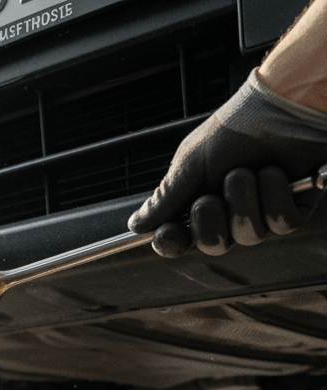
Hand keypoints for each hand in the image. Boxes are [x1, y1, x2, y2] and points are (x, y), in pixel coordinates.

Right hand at [128, 70, 326, 257]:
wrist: (283, 105)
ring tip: (249, 170)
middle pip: (212, 245)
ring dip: (245, 199)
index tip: (169, 233)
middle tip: (212, 192)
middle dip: (211, 217)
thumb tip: (135, 224)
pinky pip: (280, 224)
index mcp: (197, 204)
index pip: (178, 241)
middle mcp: (227, 213)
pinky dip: (276, 196)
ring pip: (247, 236)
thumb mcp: (190, 164)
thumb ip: (164, 199)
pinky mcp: (291, 210)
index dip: (172, 243)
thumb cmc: (236, 128)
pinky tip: (277, 173)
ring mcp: (260, 213)